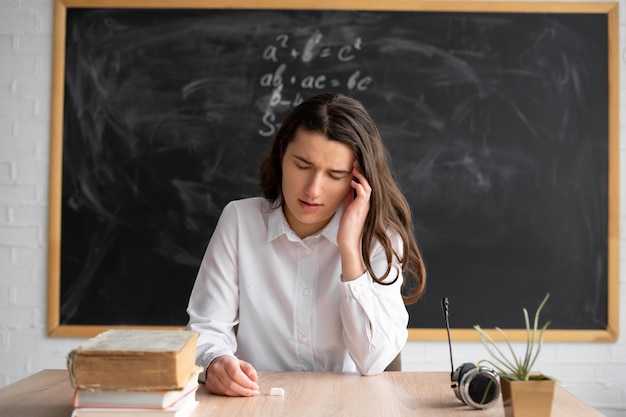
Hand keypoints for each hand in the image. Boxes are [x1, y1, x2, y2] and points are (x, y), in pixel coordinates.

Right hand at [204, 355, 259, 396]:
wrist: (216, 362)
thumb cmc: (230, 364)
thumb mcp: (241, 363)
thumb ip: (249, 369)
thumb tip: (254, 378)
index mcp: (226, 362)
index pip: (236, 374)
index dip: (246, 382)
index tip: (255, 387)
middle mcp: (217, 369)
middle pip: (231, 384)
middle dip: (244, 391)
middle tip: (253, 392)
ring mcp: (212, 378)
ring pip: (227, 391)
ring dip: (239, 394)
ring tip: (248, 393)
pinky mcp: (209, 385)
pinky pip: (222, 393)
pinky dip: (232, 395)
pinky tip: (239, 394)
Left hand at [337, 162, 370, 279]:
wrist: (348, 240)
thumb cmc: (347, 226)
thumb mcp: (348, 207)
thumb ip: (349, 197)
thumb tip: (346, 186)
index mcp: (364, 201)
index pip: (365, 183)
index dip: (361, 173)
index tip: (354, 163)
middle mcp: (367, 202)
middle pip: (368, 181)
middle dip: (362, 170)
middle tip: (355, 160)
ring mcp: (365, 205)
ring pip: (367, 185)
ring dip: (361, 176)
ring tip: (354, 168)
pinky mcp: (360, 208)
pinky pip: (364, 193)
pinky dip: (359, 185)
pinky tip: (352, 181)